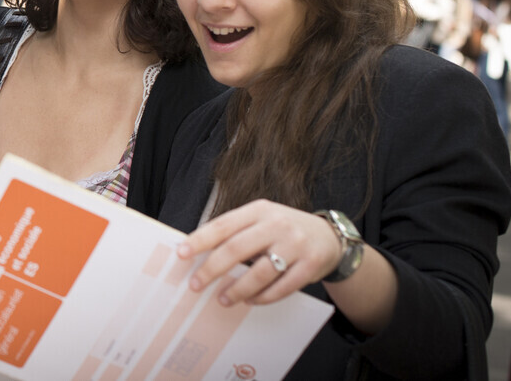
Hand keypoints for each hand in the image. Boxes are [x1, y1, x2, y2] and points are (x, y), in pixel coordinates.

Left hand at [177, 199, 341, 306]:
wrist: (330, 237)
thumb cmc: (284, 230)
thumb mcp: (262, 219)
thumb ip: (236, 232)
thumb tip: (199, 253)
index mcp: (259, 210)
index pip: (223, 224)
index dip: (200, 240)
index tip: (181, 254)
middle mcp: (277, 224)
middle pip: (236, 248)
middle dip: (212, 270)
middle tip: (196, 285)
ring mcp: (295, 245)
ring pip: (259, 272)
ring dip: (238, 289)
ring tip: (223, 299)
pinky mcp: (310, 265)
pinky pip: (282, 287)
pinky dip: (263, 297)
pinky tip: (250, 300)